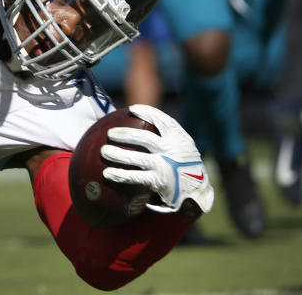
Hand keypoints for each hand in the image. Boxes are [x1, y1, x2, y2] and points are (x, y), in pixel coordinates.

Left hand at [99, 104, 213, 214]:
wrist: (198, 191)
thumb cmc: (185, 164)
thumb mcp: (183, 146)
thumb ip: (168, 137)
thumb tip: (142, 123)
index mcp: (179, 138)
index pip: (162, 120)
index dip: (147, 112)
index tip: (132, 109)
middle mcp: (172, 150)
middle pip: (145, 138)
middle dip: (125, 134)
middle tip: (110, 133)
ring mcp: (165, 166)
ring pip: (137, 158)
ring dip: (118, 154)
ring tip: (103, 151)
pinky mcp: (159, 181)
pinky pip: (136, 177)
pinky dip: (120, 175)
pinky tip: (108, 173)